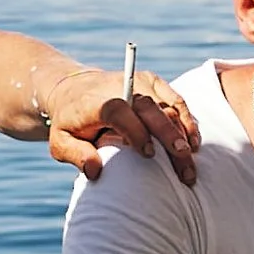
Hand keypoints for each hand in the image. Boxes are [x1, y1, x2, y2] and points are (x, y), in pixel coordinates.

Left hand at [48, 67, 200, 181]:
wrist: (76, 88)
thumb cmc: (70, 121)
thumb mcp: (60, 141)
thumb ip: (74, 155)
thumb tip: (94, 171)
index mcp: (98, 101)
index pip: (120, 111)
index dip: (135, 130)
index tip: (148, 153)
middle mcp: (123, 86)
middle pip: (151, 108)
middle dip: (169, 134)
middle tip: (183, 159)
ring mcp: (141, 82)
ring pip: (168, 105)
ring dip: (183, 133)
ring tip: (190, 161)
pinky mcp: (154, 82)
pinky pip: (176, 100)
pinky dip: (187, 120)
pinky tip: (194, 143)